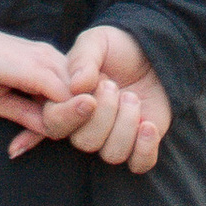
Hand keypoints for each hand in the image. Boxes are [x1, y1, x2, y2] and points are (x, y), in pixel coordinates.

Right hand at [0, 7, 69, 148]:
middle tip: (24, 143)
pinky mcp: (37, 69)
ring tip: (25, 139)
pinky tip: (30, 132)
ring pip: (79, 103)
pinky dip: (56, 121)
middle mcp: (52, 59)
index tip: (24, 142)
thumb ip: (28, 116)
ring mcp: (47, 61)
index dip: (58, 127)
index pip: (72, 101)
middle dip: (63, 129)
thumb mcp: (0, 102)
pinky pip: (64, 102)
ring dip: (61, 126)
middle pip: (83, 102)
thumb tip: (51, 134)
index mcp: (45, 65)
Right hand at [37, 24, 170, 174]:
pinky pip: (139, 164)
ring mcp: (114, 138)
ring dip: (125, 125)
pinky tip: (148, 124)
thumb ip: (83, 59)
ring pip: (111, 154)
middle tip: (113, 86)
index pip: (54, 123)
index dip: (67, 117)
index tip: (89, 99)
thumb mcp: (97, 41)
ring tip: (132, 97)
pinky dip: (144, 148)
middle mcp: (87, 125)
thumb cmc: (118, 47)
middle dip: (103, 115)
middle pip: (84, 142)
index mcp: (69, 102)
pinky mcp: (140, 145)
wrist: (151, 53)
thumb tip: (76, 86)